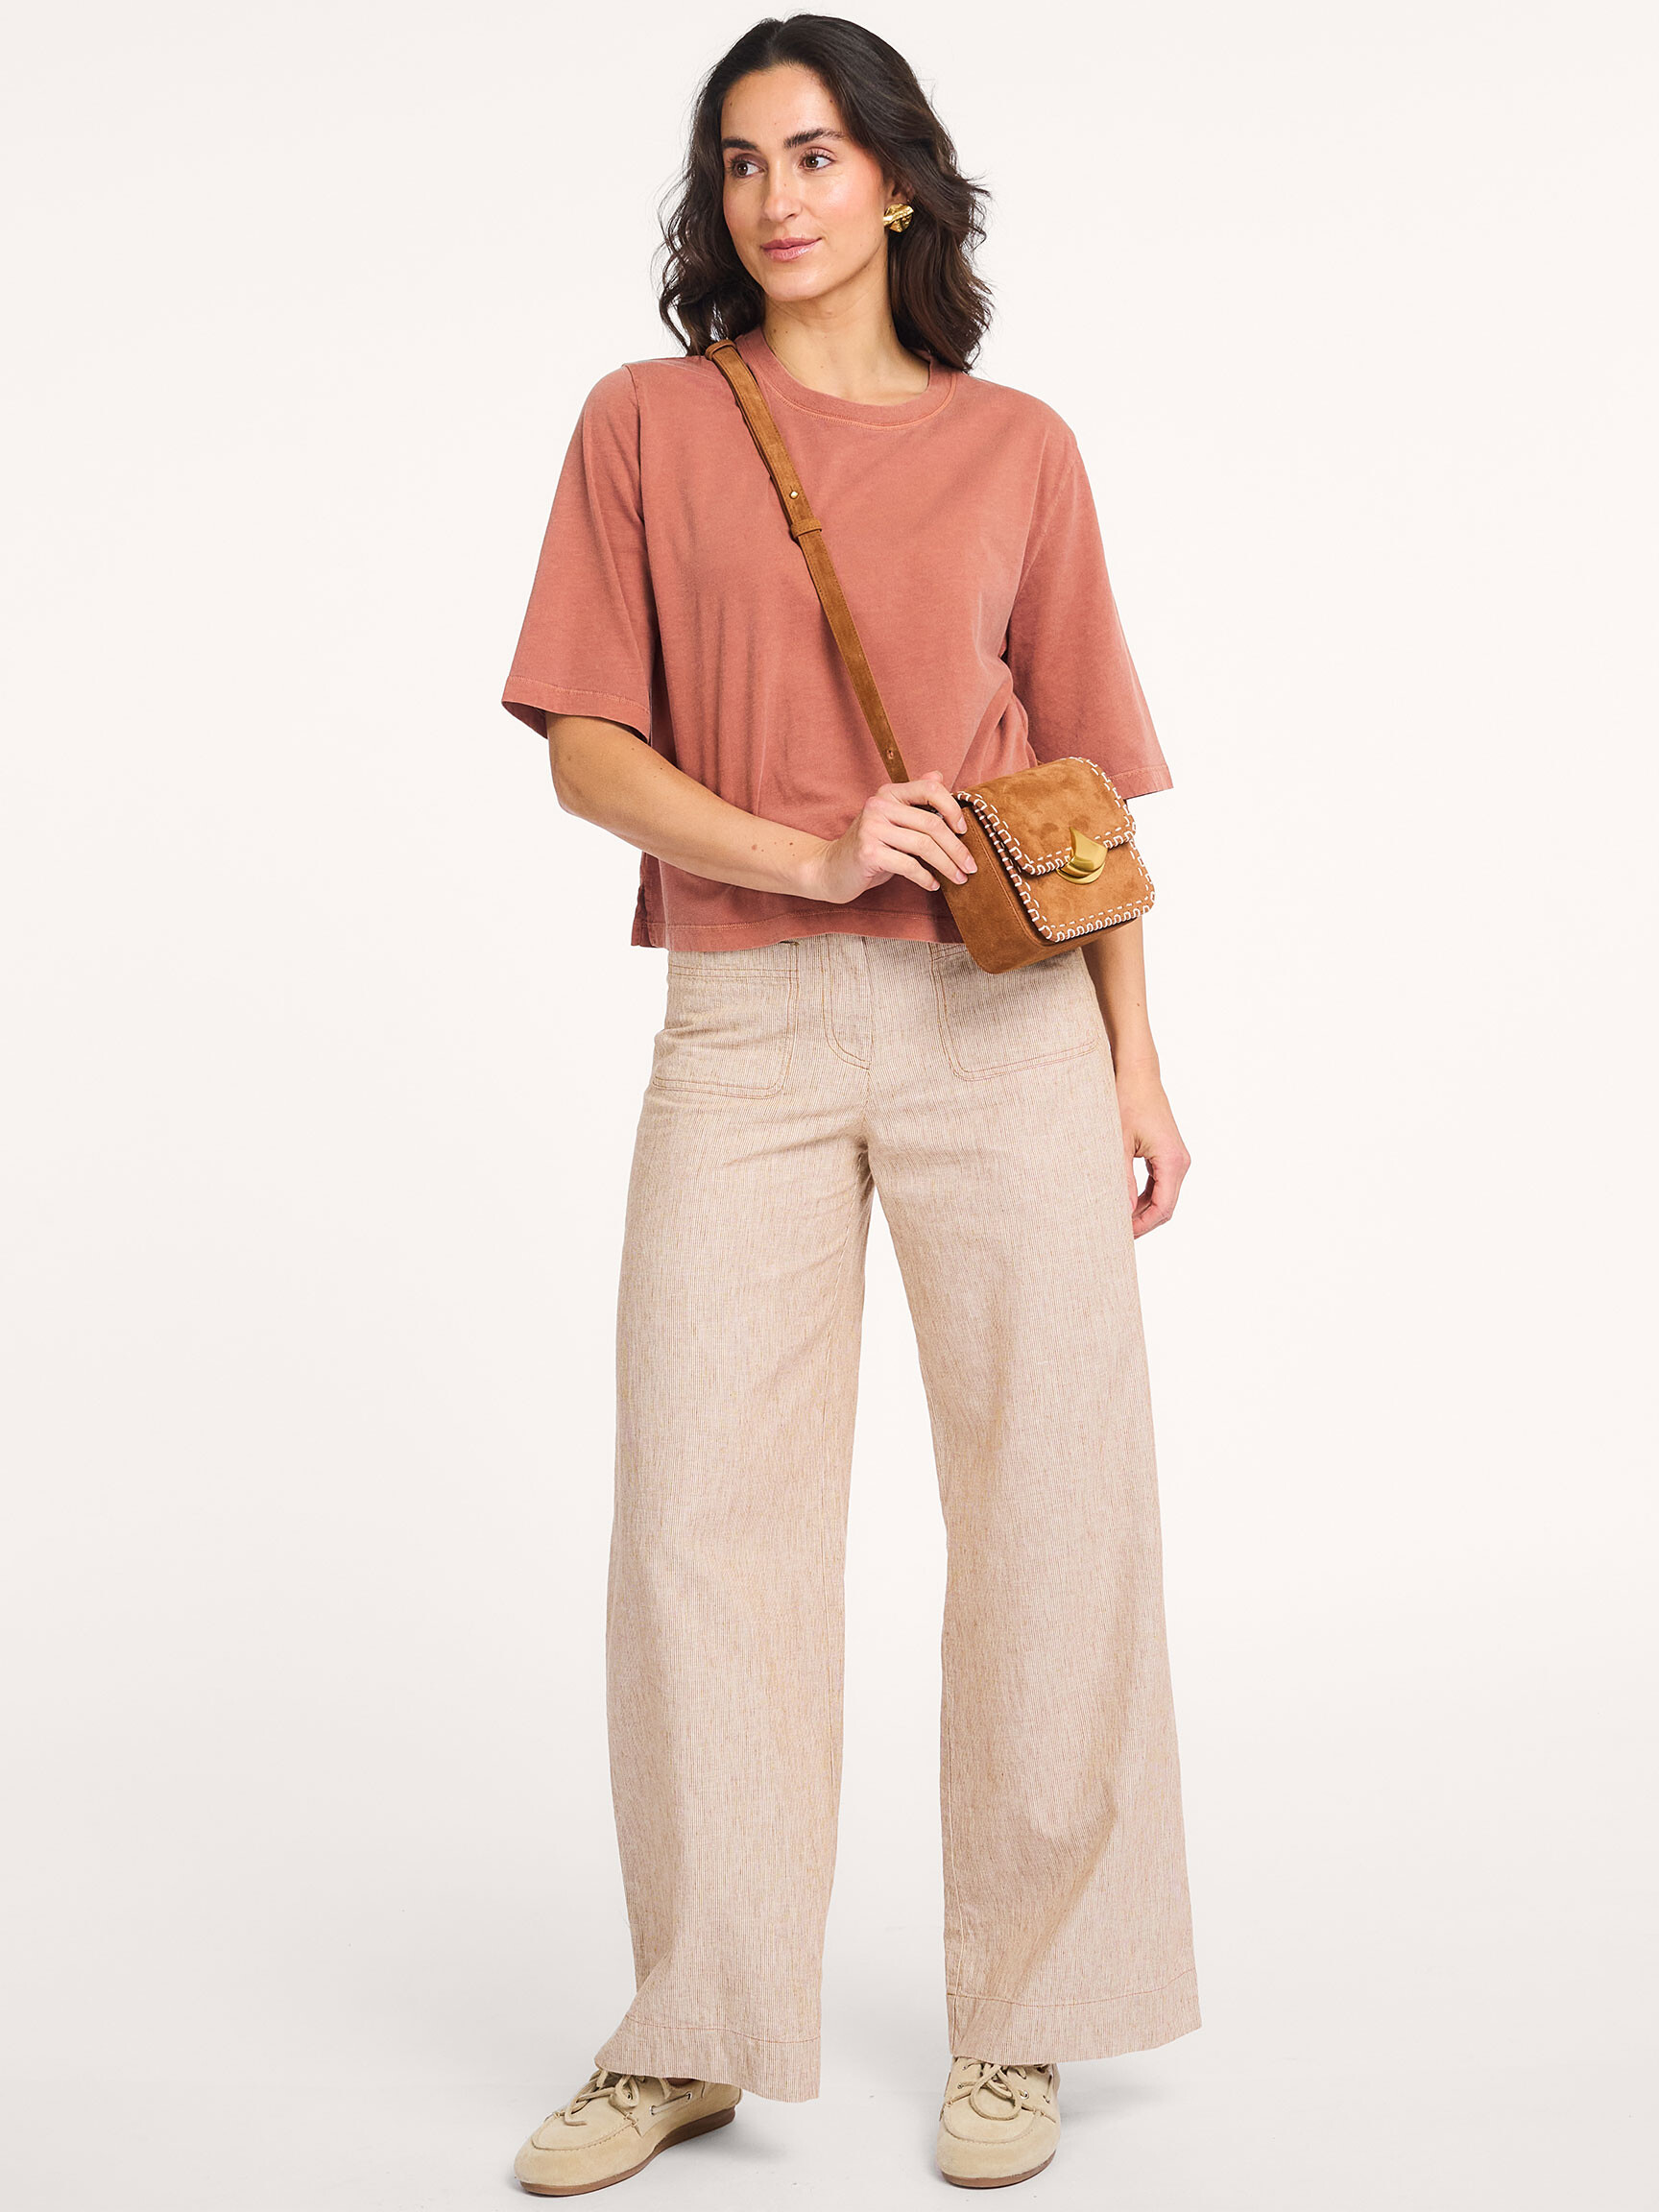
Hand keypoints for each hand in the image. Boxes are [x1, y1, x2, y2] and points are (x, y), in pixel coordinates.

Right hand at [796, 771, 978, 904]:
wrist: (831, 869)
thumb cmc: (869, 846)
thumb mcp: (892, 820)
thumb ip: (914, 800)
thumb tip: (940, 775)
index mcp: (888, 794)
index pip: (929, 789)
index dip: (952, 808)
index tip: (964, 830)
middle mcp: (879, 806)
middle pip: (932, 823)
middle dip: (957, 848)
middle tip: (970, 866)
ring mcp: (872, 829)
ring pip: (924, 846)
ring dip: (947, 865)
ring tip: (958, 878)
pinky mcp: (868, 853)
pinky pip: (908, 865)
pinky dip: (926, 878)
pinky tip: (933, 884)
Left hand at [1115, 1064, 1190, 1236]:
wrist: (1137, 1075)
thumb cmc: (1127, 1102)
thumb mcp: (1117, 1144)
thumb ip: (1120, 1180)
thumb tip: (1120, 1213)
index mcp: (1172, 1161)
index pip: (1163, 1208)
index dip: (1143, 1226)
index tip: (1121, 1236)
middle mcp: (1180, 1162)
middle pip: (1165, 1207)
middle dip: (1142, 1222)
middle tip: (1115, 1234)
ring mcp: (1176, 1158)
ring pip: (1162, 1197)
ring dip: (1141, 1210)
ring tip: (1116, 1221)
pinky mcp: (1168, 1154)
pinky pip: (1159, 1184)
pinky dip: (1143, 1197)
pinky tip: (1123, 1202)